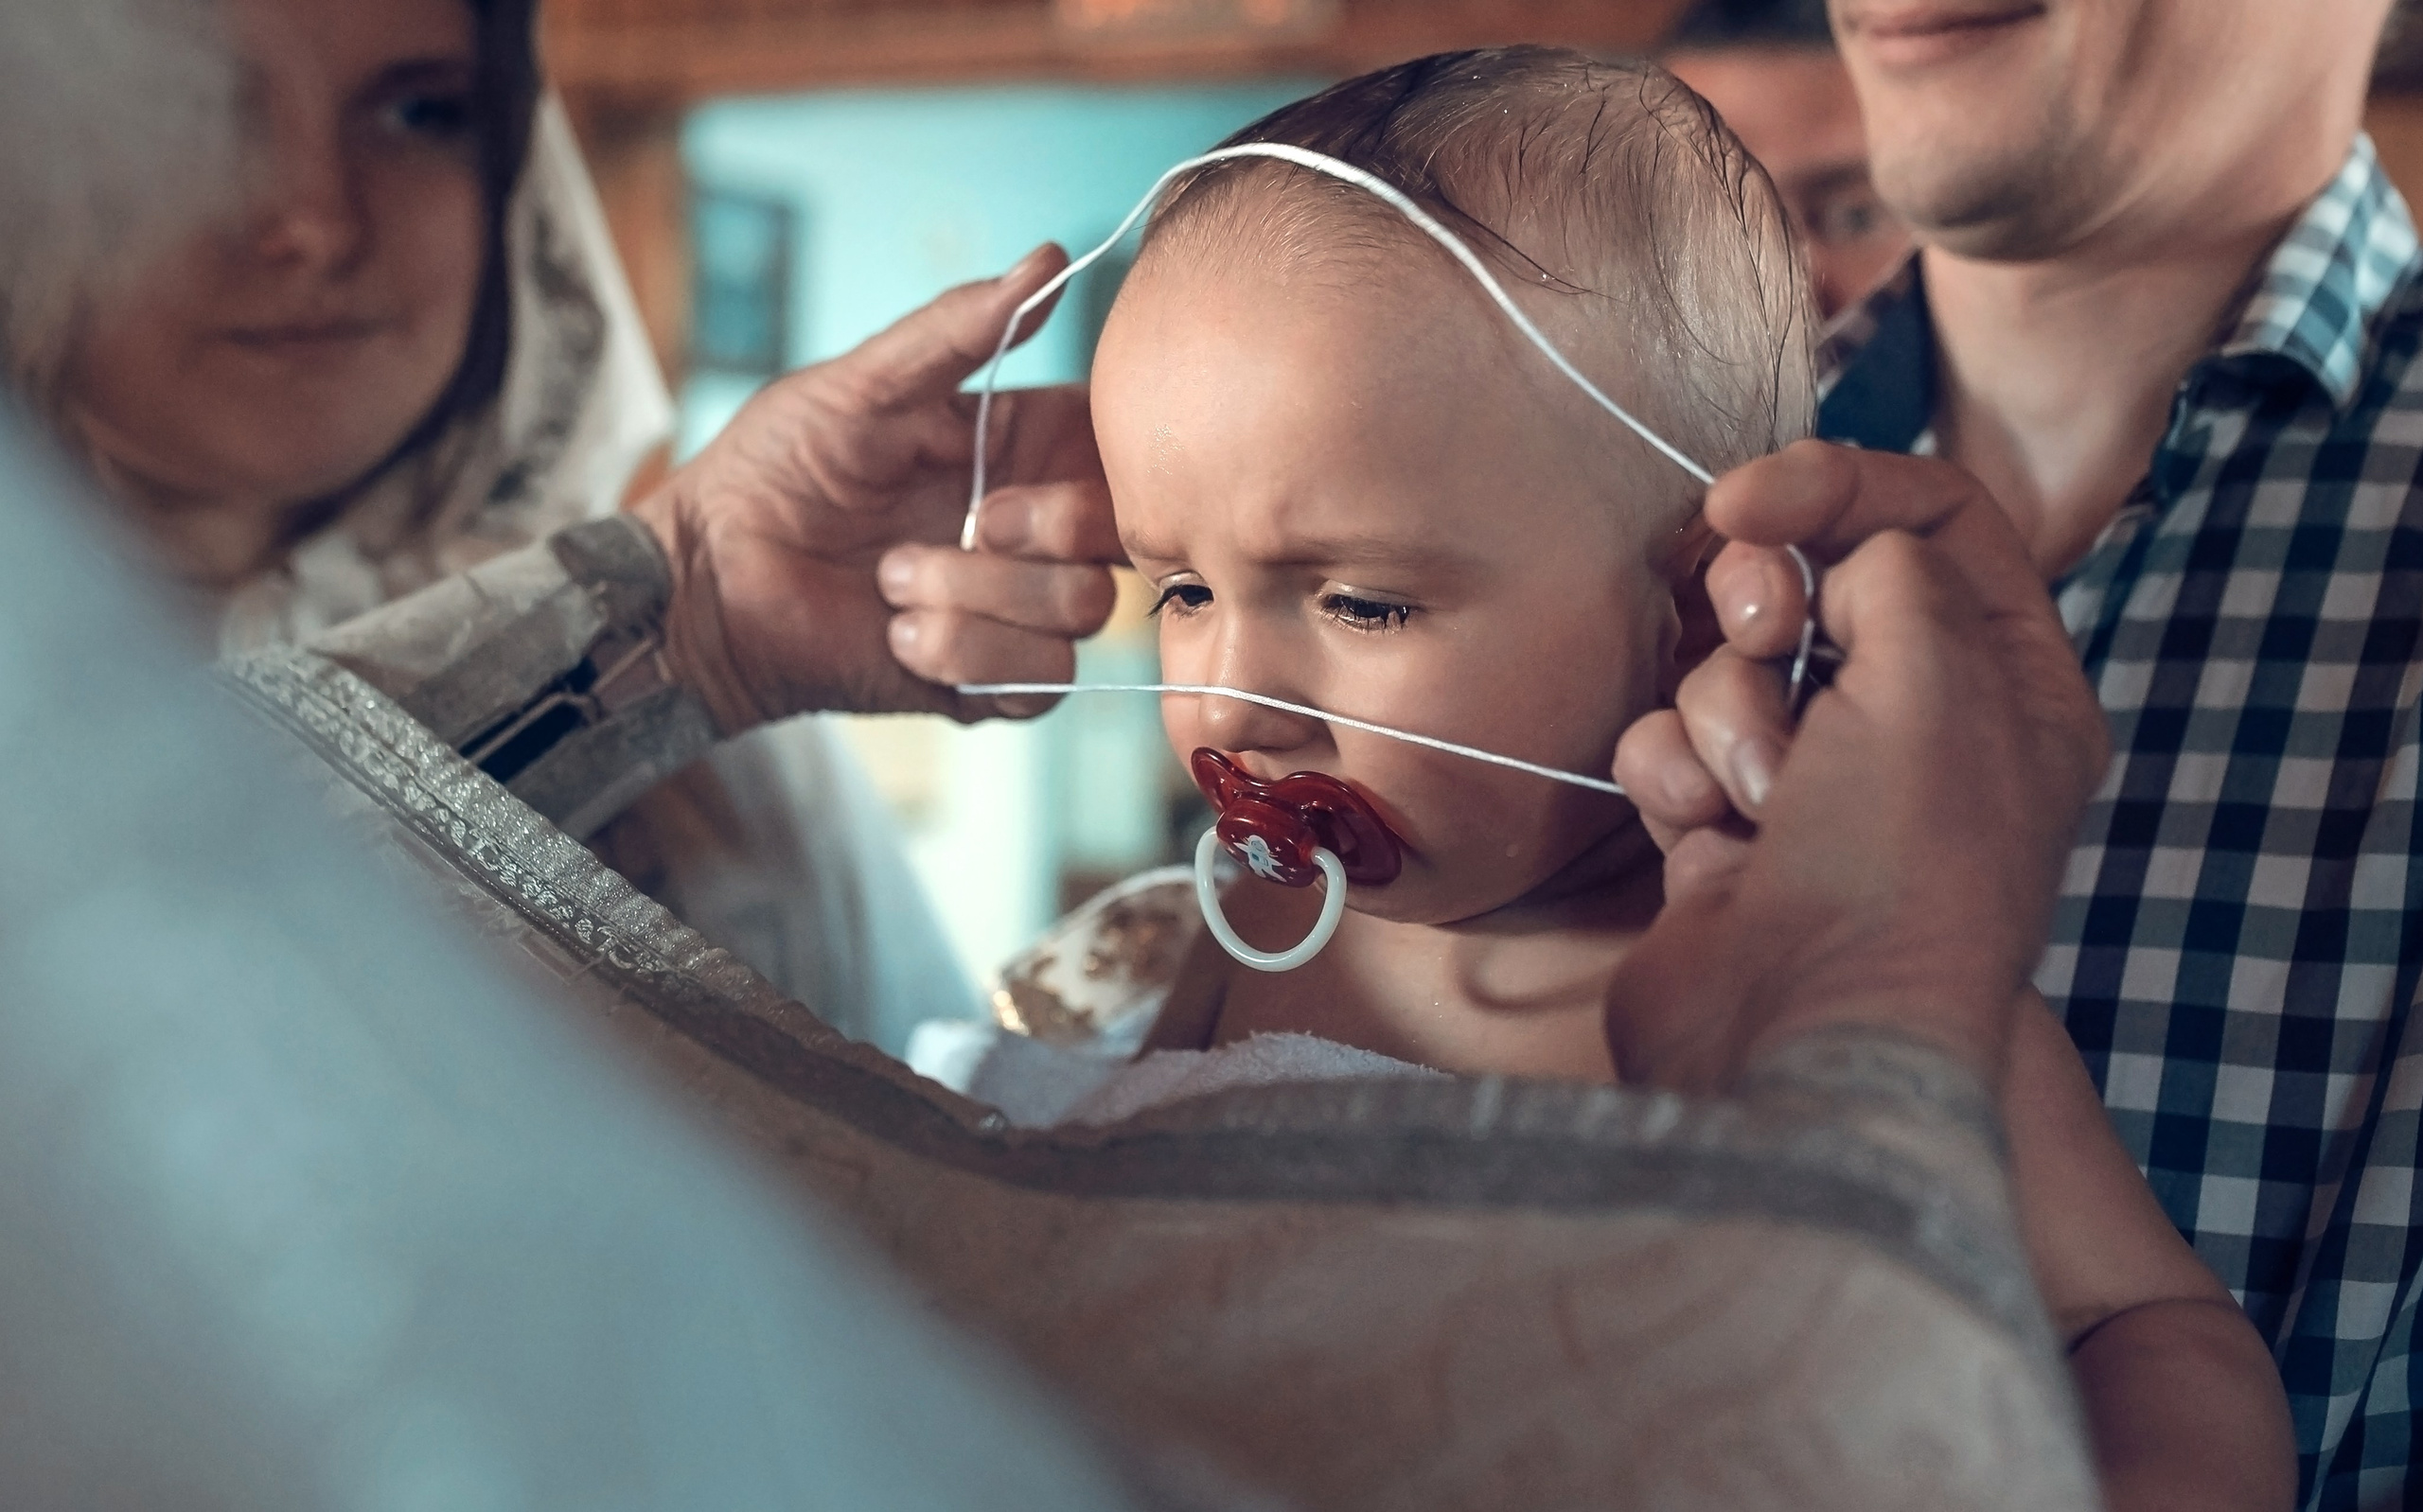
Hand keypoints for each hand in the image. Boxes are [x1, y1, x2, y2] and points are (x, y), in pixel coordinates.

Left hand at [631, 245, 1123, 732]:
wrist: (709, 584)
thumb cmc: (772, 471)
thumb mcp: (861, 385)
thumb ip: (957, 329)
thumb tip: (1051, 257)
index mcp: (1017, 453)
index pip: (1114, 451)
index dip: (1104, 457)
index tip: (1028, 460)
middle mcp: (1032, 536)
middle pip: (1117, 537)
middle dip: (1043, 530)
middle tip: (967, 521)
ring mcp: (1017, 613)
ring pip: (1082, 610)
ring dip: (975, 595)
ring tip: (890, 583)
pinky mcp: (994, 684)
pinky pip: (1038, 677)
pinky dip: (961, 652)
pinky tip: (895, 636)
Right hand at [1607, 441, 2109, 1092]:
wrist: (1801, 1037)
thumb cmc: (1896, 867)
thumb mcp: (1938, 674)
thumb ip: (1890, 562)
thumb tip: (1829, 556)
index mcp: (2011, 683)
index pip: (1933, 517)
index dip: (1837, 484)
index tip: (1747, 498)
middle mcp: (1921, 725)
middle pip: (1813, 579)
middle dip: (1762, 603)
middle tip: (1760, 638)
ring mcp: (1816, 782)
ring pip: (1725, 665)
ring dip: (1723, 716)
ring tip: (1754, 799)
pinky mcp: (1721, 829)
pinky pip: (1669, 744)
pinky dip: (1674, 779)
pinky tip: (1706, 843)